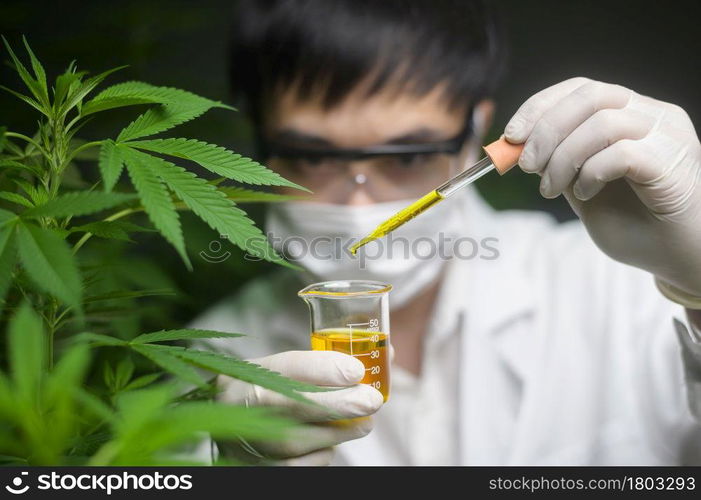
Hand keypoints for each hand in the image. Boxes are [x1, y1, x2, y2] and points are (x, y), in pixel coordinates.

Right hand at [216, 350, 382, 464]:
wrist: (224, 426)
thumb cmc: (265, 391)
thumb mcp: (281, 369)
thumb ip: (325, 363)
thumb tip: (387, 354)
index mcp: (250, 374)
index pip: (289, 367)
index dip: (325, 368)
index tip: (356, 370)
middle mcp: (246, 407)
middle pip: (298, 405)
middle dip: (341, 403)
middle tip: (372, 400)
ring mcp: (252, 442)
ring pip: (306, 439)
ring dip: (343, 430)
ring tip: (362, 422)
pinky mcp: (265, 470)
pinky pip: (306, 463)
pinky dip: (324, 451)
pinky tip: (327, 440)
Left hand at [504, 77, 700, 295]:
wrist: (677, 258)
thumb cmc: (635, 225)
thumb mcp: (582, 188)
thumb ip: (559, 163)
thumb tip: (520, 147)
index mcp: (630, 114)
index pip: (581, 89)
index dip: (540, 106)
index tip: (511, 136)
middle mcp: (652, 115)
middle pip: (590, 95)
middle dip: (546, 129)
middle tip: (526, 165)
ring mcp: (667, 135)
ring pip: (603, 123)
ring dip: (562, 158)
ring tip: (550, 189)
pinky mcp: (673, 162)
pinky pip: (621, 153)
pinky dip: (590, 173)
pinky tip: (584, 194)